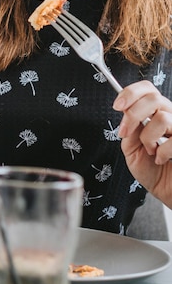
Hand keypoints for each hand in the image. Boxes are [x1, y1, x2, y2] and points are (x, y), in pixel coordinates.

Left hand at [115, 81, 171, 206]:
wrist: (168, 193)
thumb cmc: (152, 172)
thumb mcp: (132, 149)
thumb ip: (129, 130)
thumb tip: (125, 112)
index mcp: (156, 114)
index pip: (148, 89)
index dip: (131, 92)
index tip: (118, 105)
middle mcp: (171, 117)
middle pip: (154, 98)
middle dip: (133, 115)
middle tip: (126, 132)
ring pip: (162, 117)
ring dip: (148, 137)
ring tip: (150, 151)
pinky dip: (162, 152)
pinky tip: (162, 159)